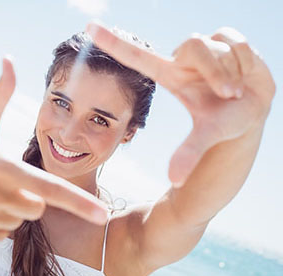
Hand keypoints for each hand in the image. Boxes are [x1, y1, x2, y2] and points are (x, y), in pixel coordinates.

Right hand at [0, 58, 107, 245]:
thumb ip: (1, 94)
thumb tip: (10, 60)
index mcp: (4, 168)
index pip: (50, 188)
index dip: (80, 202)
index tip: (103, 215)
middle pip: (37, 209)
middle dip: (31, 199)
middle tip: (6, 184)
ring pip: (18, 223)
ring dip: (11, 211)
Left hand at [86, 22, 275, 186]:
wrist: (254, 109)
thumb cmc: (224, 120)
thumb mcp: (208, 134)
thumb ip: (189, 153)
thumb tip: (175, 181)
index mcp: (170, 75)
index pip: (137, 55)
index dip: (113, 43)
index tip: (89, 28)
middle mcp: (184, 58)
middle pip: (194, 44)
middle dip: (216, 73)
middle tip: (228, 95)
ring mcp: (206, 47)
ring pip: (217, 44)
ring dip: (232, 71)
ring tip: (236, 90)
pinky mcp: (227, 38)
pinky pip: (237, 41)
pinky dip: (247, 62)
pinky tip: (245, 74)